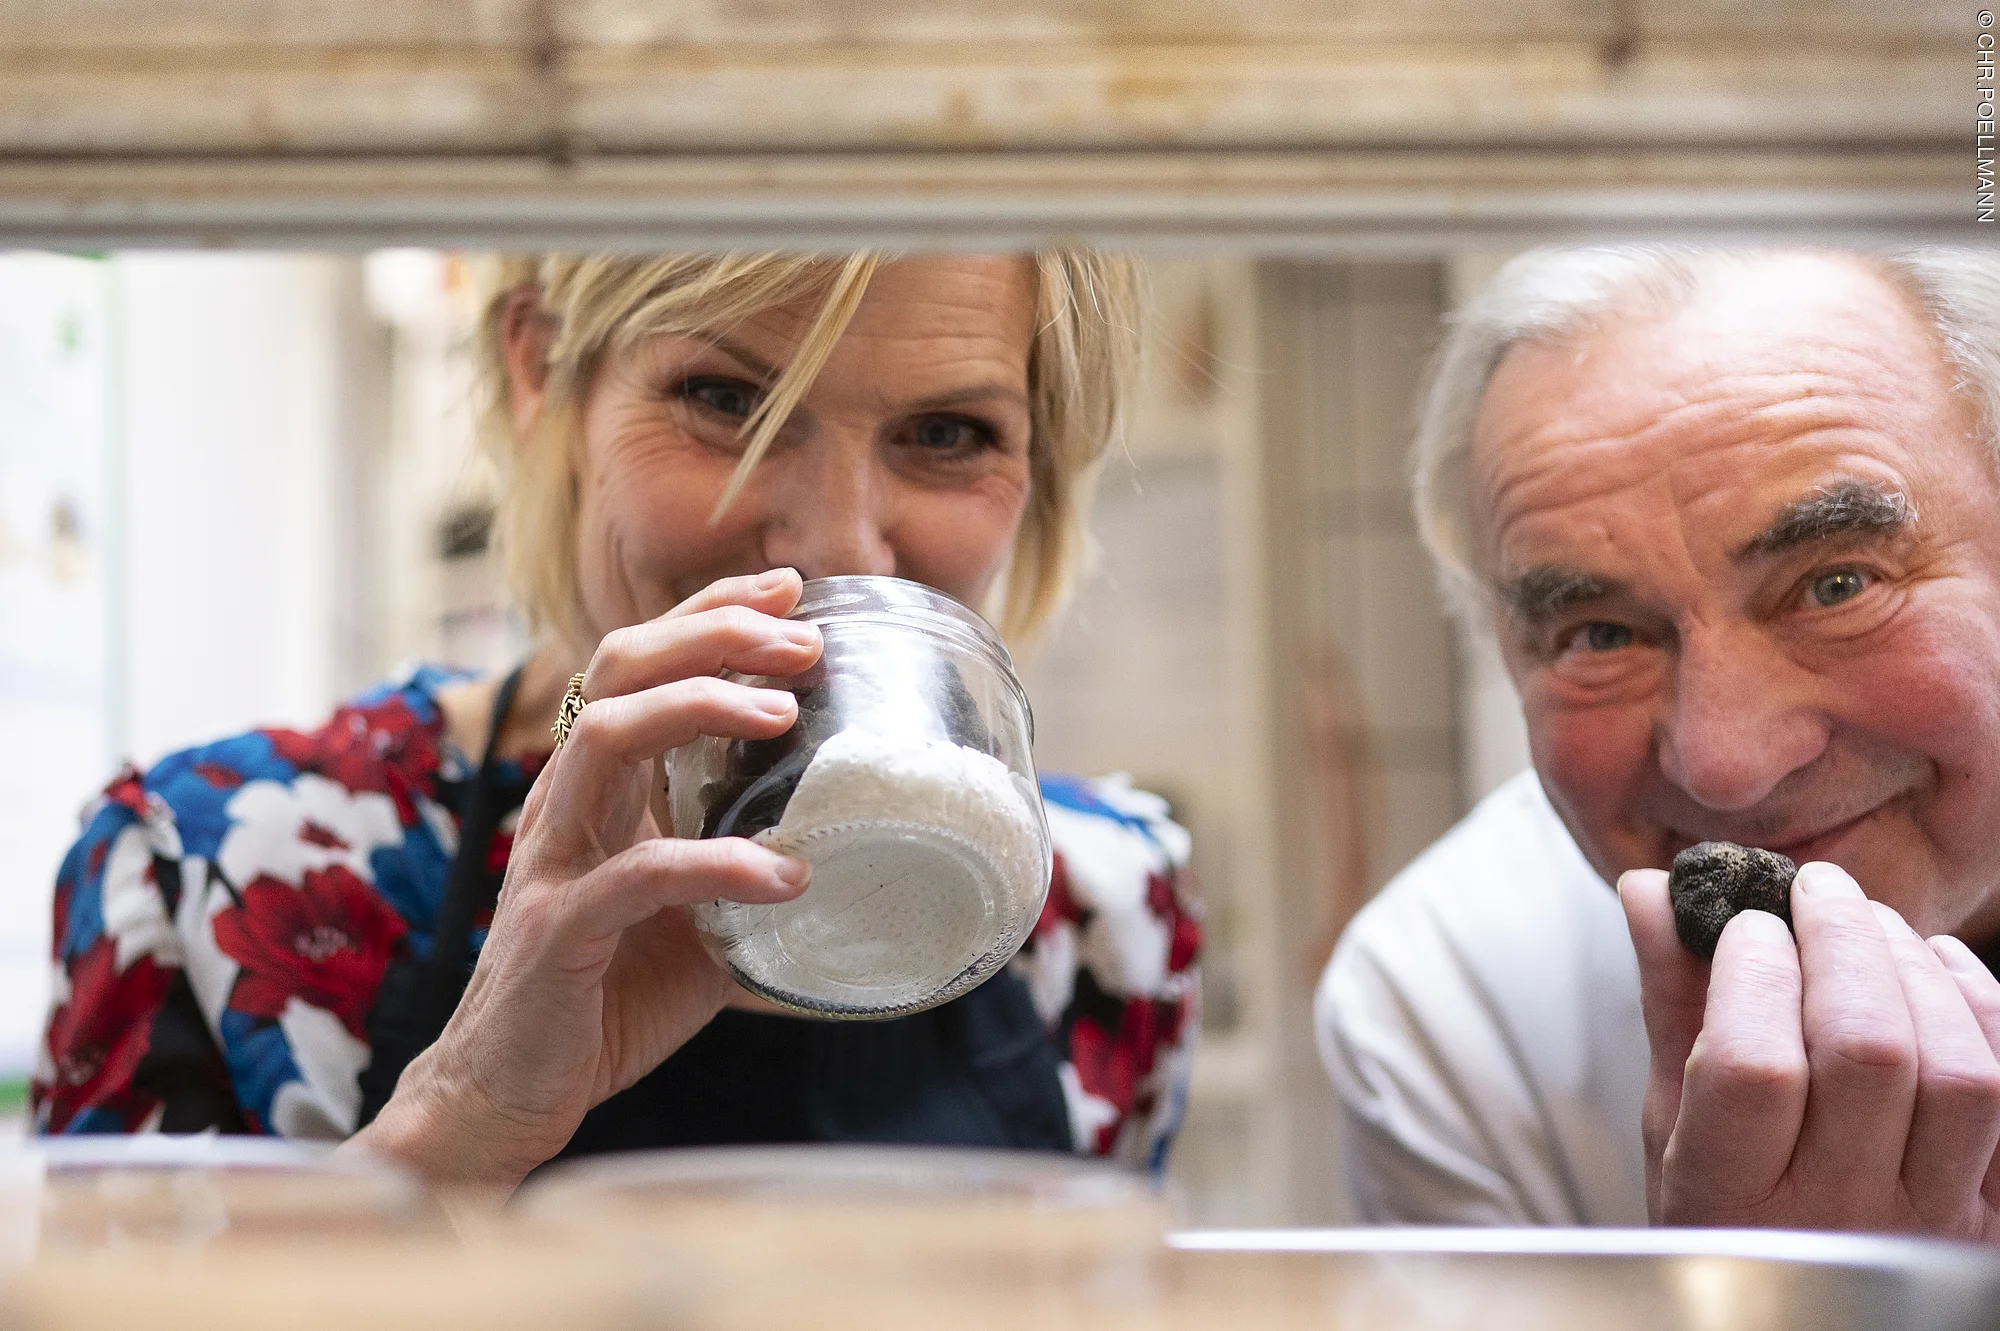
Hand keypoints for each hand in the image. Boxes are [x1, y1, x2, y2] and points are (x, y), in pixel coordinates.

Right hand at [346, 569, 820, 1191]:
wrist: (508, 1094)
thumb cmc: (607, 996)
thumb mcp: (696, 915)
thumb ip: (749, 868)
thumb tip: (853, 847)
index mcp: (600, 787)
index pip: (643, 663)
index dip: (710, 613)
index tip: (789, 589)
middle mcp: (569, 803)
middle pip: (621, 670)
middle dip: (715, 636)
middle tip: (805, 643)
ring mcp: (555, 860)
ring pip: (609, 738)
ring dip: (699, 709)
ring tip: (784, 716)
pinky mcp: (558, 931)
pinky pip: (638, 878)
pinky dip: (718, 867)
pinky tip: (786, 879)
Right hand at [1620, 861, 1999, 1239]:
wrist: (1790, 1312)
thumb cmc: (1723, 1216)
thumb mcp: (1670, 1124)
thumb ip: (1672, 1005)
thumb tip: (1652, 891)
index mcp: (1731, 1198)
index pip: (1753, 1067)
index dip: (1754, 973)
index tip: (1744, 925)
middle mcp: (1839, 1215)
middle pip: (1868, 1052)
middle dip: (1843, 941)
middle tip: (1816, 889)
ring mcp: (1929, 1218)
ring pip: (1957, 1073)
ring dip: (1917, 973)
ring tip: (1873, 925)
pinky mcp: (1994, 1213)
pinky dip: (1987, 1012)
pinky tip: (1943, 965)